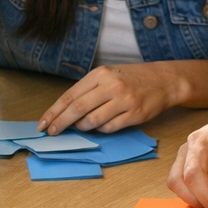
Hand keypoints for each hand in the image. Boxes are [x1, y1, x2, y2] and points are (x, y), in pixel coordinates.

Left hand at [39, 64, 177, 134]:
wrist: (164, 80)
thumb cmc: (131, 78)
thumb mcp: (108, 75)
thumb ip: (88, 90)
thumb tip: (64, 112)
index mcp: (100, 74)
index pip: (70, 95)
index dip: (54, 111)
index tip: (43, 123)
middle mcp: (111, 86)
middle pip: (77, 109)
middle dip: (61, 123)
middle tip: (51, 132)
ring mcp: (124, 100)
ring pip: (92, 121)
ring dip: (83, 127)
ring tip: (82, 126)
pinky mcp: (135, 114)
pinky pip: (110, 128)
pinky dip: (101, 129)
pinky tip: (102, 125)